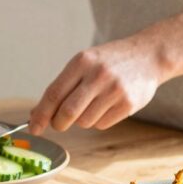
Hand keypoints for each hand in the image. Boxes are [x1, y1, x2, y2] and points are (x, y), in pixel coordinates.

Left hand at [30, 36, 164, 133]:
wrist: (148, 55)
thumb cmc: (109, 61)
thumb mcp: (85, 62)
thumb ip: (63, 86)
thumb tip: (38, 113)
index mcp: (82, 62)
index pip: (54, 94)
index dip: (40, 114)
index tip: (33, 128)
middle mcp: (97, 75)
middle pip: (67, 113)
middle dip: (58, 123)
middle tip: (59, 124)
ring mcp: (114, 90)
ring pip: (84, 122)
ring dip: (82, 120)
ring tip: (93, 103)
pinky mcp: (128, 104)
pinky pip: (102, 124)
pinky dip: (99, 121)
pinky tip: (108, 105)